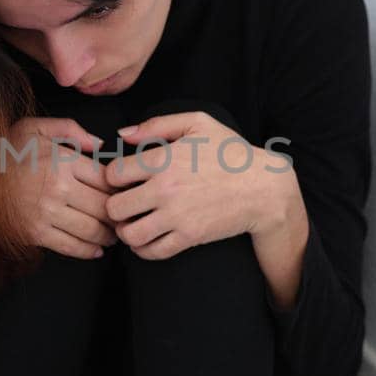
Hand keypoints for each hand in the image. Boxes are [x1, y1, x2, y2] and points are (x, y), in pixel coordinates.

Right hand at [4, 116, 117, 259]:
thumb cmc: (6, 150)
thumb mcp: (36, 128)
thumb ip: (71, 130)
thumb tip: (100, 145)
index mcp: (62, 161)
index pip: (107, 179)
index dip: (121, 188)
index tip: (125, 193)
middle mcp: (58, 188)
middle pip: (104, 207)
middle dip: (119, 215)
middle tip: (125, 217)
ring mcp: (46, 213)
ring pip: (92, 230)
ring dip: (109, 236)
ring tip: (114, 235)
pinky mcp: (34, 233)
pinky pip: (71, 246)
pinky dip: (89, 251)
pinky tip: (96, 249)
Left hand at [107, 109, 295, 259]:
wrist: (263, 187)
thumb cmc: (230, 152)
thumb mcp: (198, 123)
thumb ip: (157, 125)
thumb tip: (123, 135)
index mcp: (163, 159)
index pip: (113, 174)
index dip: (112, 177)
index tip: (122, 180)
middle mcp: (165, 189)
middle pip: (114, 207)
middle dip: (114, 206)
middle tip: (123, 204)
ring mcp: (176, 216)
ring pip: (129, 234)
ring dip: (126, 231)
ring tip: (133, 223)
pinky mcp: (189, 237)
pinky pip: (151, 252)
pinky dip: (143, 249)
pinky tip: (147, 238)